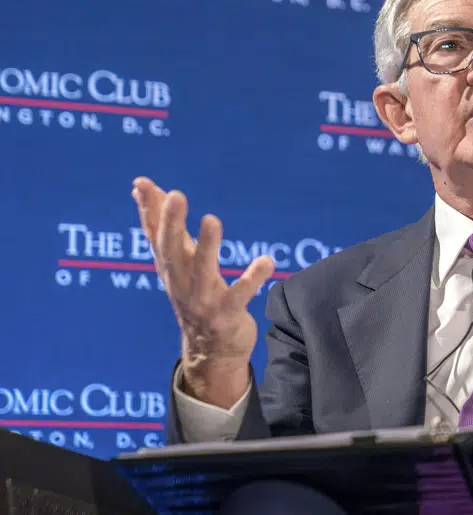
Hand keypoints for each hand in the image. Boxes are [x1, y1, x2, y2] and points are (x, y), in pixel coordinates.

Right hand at [132, 177, 274, 407]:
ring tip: (212, 220)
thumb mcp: (177, 262)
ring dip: (207, 247)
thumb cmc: (193, 295)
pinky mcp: (227, 315)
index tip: (142, 183)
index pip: (155, 235)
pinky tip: (267, 261)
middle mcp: (181, 282)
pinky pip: (240, 295)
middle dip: (171, 223)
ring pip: (203, 272)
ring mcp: (203, 300)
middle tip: (175, 195)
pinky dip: (252, 278)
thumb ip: (164, 228)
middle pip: (172, 251)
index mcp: (170, 267)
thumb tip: (144, 190)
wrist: (209, 352)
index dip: (147, 210)